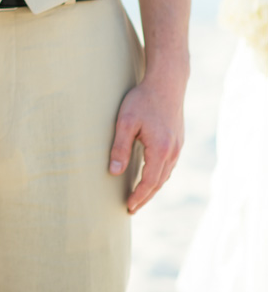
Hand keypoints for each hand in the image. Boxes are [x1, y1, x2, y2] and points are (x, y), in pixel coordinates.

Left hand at [108, 72, 184, 213]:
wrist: (167, 82)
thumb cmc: (142, 100)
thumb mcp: (125, 122)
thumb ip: (119, 148)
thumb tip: (113, 172)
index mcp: (160, 149)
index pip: (149, 182)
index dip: (138, 196)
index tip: (128, 207)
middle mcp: (173, 151)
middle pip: (159, 182)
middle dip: (145, 197)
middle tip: (131, 209)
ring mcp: (178, 146)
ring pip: (165, 175)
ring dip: (152, 188)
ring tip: (139, 197)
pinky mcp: (178, 140)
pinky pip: (168, 165)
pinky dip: (159, 176)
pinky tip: (150, 177)